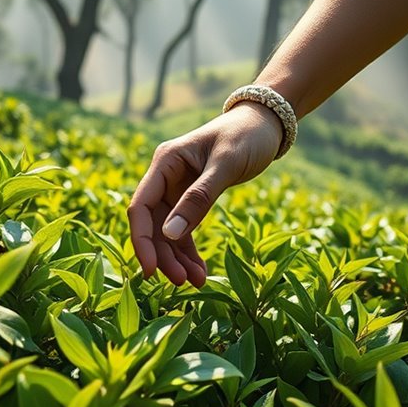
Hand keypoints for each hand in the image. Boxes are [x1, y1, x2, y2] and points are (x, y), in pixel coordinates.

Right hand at [127, 101, 283, 286]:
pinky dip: (190, 251)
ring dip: (178, 258)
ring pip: (168, 232)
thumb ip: (199, 198)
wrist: (266, 124)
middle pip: (153, 225)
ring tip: (196, 282)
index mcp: (165, 162)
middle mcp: (165, 177)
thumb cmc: (246, 136)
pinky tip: (200, 272)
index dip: (142, 241)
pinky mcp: (192, 199)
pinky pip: (185, 230)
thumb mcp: (226, 164)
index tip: (151, 270)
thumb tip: (171, 234)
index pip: (141, 207)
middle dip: (164, 255)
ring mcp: (177, 189)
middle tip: (181, 282)